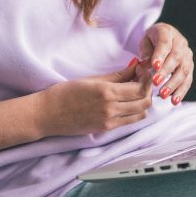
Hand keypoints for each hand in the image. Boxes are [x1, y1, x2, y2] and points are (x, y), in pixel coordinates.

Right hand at [33, 60, 152, 136]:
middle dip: (148, 89)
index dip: (146, 78)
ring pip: (140, 114)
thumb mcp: (92, 79)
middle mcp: (111, 108)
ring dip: (143, 102)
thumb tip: (134, 67)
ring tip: (135, 92)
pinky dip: (134, 112)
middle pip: (144, 101)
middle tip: (142, 80)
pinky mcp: (105, 129)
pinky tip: (127, 103)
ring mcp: (109, 121)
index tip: (142, 70)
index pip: (140, 88)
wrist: (48, 114)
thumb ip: (116, 76)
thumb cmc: (65, 93)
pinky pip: (128, 122)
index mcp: (107, 92)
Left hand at [139, 23, 193, 104]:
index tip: (154, 66)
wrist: (163, 38)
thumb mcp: (144, 41)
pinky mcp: (190, 66)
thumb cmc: (151, 41)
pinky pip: (188, 80)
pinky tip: (174, 101)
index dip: (160, 55)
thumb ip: (145, 51)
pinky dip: (181, 91)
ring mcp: (187, 55)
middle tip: (155, 83)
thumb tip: (146, 63)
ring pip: (184, 70)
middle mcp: (181, 42)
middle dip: (166, 72)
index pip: (165, 43)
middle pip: (176, 57)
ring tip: (162, 95)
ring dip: (174, 84)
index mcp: (167, 32)